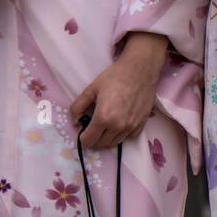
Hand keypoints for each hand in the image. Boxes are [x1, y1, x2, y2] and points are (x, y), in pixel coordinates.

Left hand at [71, 32, 167, 148]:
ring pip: (115, 143)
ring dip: (107, 139)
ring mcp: (131, 126)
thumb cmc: (114, 78)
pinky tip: (118, 125)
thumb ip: (77, 107)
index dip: (83, 138)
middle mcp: (118, 126)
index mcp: (103, 118)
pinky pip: (128, 137)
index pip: (89, 140)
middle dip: (94, 140)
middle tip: (91, 130)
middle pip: (102, 144)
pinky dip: (121, 135)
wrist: (139, 72)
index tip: (82, 132)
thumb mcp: (90, 90)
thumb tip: (75, 121)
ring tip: (104, 128)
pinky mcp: (141, 124)